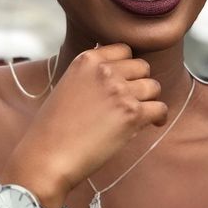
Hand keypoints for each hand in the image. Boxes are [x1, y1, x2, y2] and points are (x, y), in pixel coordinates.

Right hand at [5, 44, 166, 207]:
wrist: (48, 157)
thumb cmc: (54, 128)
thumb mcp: (68, 86)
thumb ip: (91, 75)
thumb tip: (119, 74)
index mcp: (87, 60)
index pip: (124, 50)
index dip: (128, 66)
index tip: (126, 80)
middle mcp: (105, 70)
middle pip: (142, 67)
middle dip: (140, 83)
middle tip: (133, 101)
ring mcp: (120, 91)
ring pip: (153, 87)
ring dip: (149, 100)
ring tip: (140, 115)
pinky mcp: (132, 114)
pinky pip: (160, 109)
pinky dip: (159, 118)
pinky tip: (153, 124)